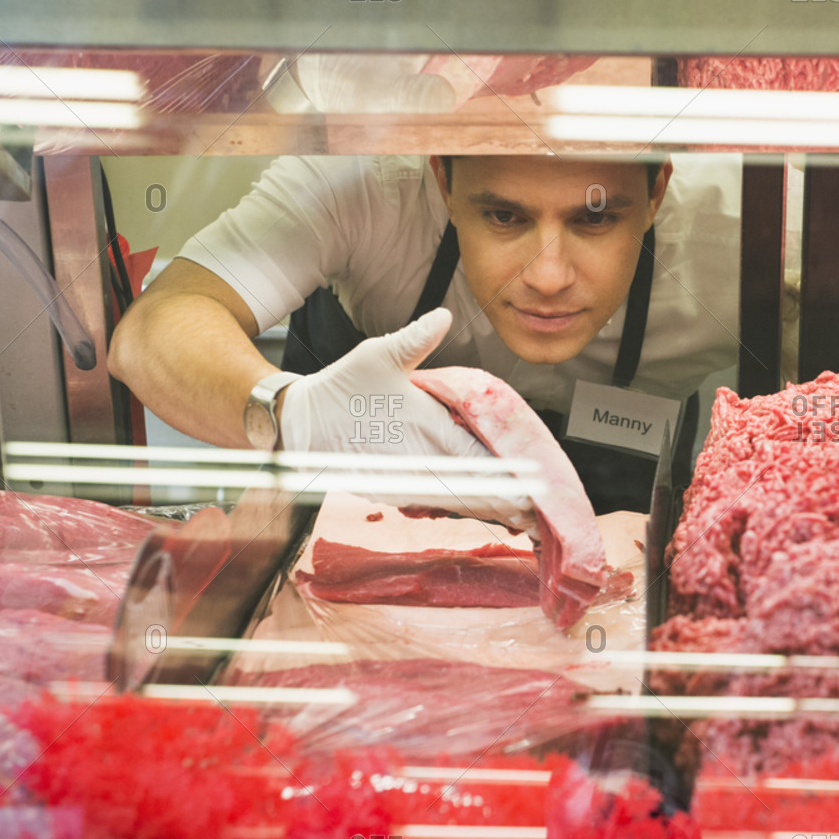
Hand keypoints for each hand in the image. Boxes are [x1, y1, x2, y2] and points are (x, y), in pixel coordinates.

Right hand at [278, 308, 537, 531]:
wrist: (300, 421)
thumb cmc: (342, 387)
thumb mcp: (377, 355)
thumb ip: (414, 341)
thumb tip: (442, 317)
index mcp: (424, 427)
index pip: (474, 458)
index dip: (503, 477)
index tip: (531, 489)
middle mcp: (419, 458)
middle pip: (472, 489)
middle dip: (505, 503)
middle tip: (538, 515)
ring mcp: (406, 479)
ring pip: (456, 501)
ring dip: (488, 511)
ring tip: (521, 520)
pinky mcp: (394, 490)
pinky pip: (435, 504)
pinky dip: (461, 509)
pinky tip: (483, 513)